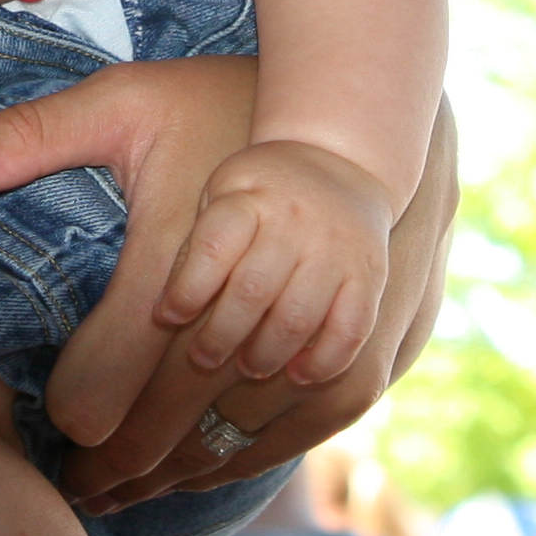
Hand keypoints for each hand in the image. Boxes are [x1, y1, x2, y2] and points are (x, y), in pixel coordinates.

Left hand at [0, 66, 455, 513]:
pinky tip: (195, 467)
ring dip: (170, 477)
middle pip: (160, 437)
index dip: (73, 427)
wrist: (340, 124)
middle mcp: (238, 321)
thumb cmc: (216, 105)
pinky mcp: (344, 365)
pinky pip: (281, 441)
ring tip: (122, 491)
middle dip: (112, 471)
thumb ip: (26, 136)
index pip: (104, 393)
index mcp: (170, 270)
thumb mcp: (119, 103)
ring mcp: (299, 350)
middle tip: (76, 486)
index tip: (52, 435)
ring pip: (219, 450)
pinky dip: (234, 460)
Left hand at [152, 139, 392, 387]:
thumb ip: (199, 245)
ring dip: (267, 355)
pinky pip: (350, 331)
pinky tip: (299, 374)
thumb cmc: (263, 191)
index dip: (186, 291)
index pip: (212, 249)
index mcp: (249, 196)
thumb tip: (166, 314)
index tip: (166, 317)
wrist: (342, 161)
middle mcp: (295, 221)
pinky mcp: (369, 274)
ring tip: (248, 368)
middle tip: (204, 359)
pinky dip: (324, 362)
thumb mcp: (223, 193)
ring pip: (298, 318)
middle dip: (221, 336)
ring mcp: (336, 248)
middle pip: (252, 292)